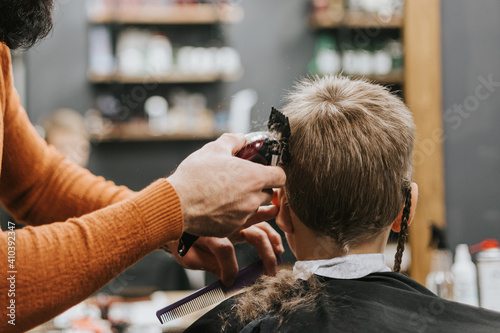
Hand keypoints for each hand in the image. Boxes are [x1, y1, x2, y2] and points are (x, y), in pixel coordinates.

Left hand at [165, 208, 283, 285]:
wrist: (174, 218)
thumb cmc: (180, 240)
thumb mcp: (189, 257)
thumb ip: (209, 265)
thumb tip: (227, 279)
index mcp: (207, 231)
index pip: (225, 249)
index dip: (229, 269)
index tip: (228, 283)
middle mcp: (224, 221)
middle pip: (252, 233)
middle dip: (265, 254)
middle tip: (270, 272)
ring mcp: (232, 218)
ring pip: (259, 225)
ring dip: (272, 240)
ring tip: (279, 254)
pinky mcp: (237, 218)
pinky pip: (258, 221)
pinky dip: (270, 231)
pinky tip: (276, 243)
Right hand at [167, 133, 285, 237]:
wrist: (177, 204)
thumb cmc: (195, 176)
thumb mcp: (214, 149)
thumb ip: (233, 141)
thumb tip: (241, 138)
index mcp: (254, 177)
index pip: (281, 177)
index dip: (274, 172)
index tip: (265, 170)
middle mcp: (253, 198)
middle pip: (268, 193)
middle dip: (258, 187)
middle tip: (241, 180)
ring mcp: (244, 216)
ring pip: (255, 207)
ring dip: (247, 201)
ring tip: (227, 193)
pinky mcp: (233, 228)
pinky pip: (242, 220)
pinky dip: (235, 213)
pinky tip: (219, 206)